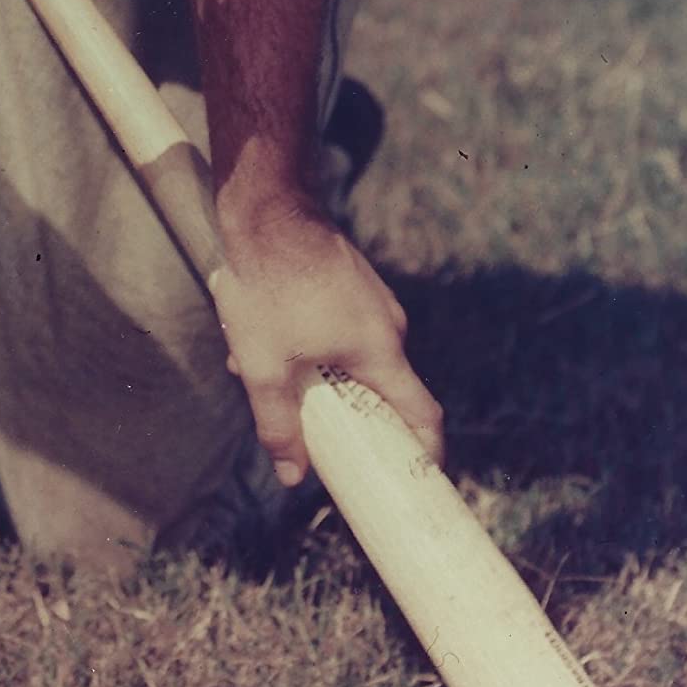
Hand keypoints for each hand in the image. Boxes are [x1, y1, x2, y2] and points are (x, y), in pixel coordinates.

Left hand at [206, 210, 443, 486]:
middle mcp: (388, 323)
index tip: (416, 479)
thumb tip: (293, 476)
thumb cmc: (267, 285)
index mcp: (381, 350)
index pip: (422, 414)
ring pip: (353, 353)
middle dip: (346, 412)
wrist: (265, 208)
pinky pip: (342, 325)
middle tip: (318, 433)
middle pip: (383, 387)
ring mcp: (372, 298)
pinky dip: (312, 341)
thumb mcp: (262, 366)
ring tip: (262, 371)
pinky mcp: (351, 279)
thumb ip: (278, 423)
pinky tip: (264, 336)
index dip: (424, 453)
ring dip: (316, 372)